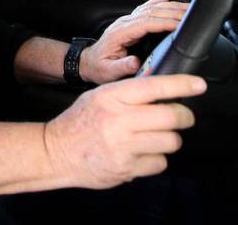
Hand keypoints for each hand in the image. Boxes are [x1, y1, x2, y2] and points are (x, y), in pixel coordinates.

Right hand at [44, 74, 205, 188]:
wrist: (55, 151)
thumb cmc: (78, 122)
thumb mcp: (97, 97)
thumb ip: (126, 93)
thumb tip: (160, 87)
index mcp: (110, 97)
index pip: (154, 87)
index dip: (181, 85)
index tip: (198, 85)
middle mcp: (117, 120)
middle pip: (172, 116)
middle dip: (184, 117)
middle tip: (181, 116)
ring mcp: (122, 146)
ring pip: (171, 141)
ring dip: (168, 139)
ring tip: (153, 137)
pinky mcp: (126, 168)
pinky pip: (160, 163)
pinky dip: (155, 159)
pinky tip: (140, 154)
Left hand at [81, 0, 188, 83]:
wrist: (89, 62)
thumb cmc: (99, 67)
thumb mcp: (109, 72)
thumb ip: (122, 67)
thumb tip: (136, 62)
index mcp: (120, 33)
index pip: (145, 23)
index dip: (164, 22)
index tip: (180, 24)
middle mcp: (124, 24)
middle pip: (151, 12)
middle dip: (173, 12)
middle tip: (192, 15)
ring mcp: (127, 21)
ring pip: (150, 8)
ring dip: (170, 7)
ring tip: (188, 7)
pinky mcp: (130, 23)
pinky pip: (145, 9)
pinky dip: (158, 2)